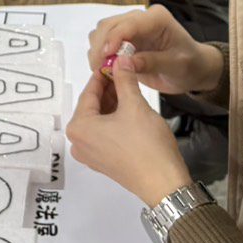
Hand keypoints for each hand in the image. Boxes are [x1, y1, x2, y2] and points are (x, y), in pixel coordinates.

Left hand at [67, 54, 193, 206]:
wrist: (164, 184)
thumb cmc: (146, 143)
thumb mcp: (135, 106)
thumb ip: (124, 80)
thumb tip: (121, 59)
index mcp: (78, 127)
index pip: (88, 92)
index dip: (103, 74)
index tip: (114, 61)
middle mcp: (78, 142)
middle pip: (91, 107)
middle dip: (108, 90)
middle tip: (124, 73)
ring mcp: (89, 155)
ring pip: (98, 121)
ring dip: (112, 105)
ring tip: (129, 89)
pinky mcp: (102, 163)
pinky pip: (103, 135)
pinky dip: (113, 121)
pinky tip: (128, 111)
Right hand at [84, 5, 224, 95]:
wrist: (192, 69)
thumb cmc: (190, 64)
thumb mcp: (176, 65)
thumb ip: (152, 62)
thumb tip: (124, 63)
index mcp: (157, 18)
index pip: (128, 24)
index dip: (114, 38)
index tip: (106, 56)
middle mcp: (140, 19)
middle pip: (109, 25)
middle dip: (101, 46)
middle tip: (100, 69)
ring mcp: (129, 28)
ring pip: (101, 32)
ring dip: (97, 50)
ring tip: (102, 70)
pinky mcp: (122, 40)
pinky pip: (102, 42)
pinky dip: (99, 55)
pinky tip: (105, 69)